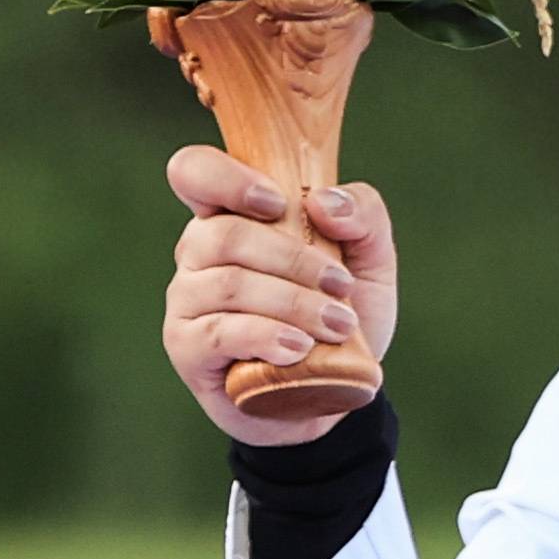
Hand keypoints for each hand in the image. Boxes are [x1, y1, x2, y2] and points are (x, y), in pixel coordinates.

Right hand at [163, 150, 394, 445]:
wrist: (338, 386)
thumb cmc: (343, 312)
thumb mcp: (372, 260)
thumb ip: (364, 215)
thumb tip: (322, 203)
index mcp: (233, 217)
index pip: (194, 172)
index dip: (226, 178)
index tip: (278, 204)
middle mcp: (199, 253)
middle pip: (224, 235)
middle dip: (295, 261)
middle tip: (343, 287)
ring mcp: (187, 301)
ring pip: (228, 284)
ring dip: (294, 303)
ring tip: (338, 325)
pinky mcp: (187, 348)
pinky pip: (220, 333)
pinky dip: (267, 336)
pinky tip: (299, 348)